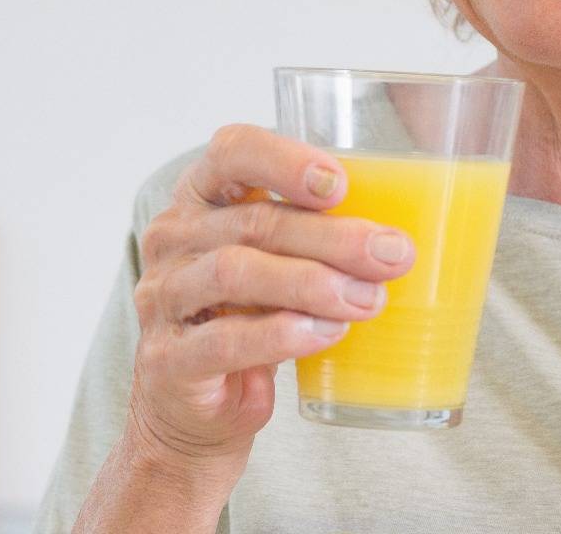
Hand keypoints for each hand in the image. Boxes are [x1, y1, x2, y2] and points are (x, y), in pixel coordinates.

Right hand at [123, 123, 416, 467]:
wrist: (196, 409)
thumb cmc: (246, 319)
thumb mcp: (278, 265)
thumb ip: (318, 241)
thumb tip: (396, 244)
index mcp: (201, 197)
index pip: (231, 152)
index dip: (285, 160)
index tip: (340, 184)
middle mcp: (173, 238)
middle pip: (253, 221)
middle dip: (331, 236)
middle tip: (391, 254)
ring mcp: (163, 297)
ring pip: (235, 273)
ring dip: (309, 284)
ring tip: (365, 300)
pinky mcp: (167, 358)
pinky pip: (223, 339)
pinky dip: (279, 334)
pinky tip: (323, 333)